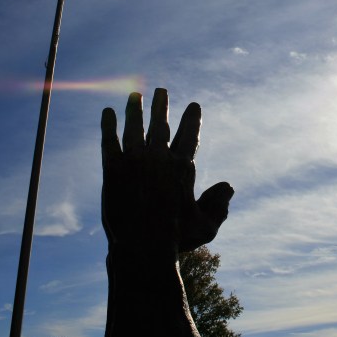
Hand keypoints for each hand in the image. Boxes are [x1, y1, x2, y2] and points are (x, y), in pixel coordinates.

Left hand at [101, 88, 233, 253]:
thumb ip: (219, 205)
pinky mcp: (112, 168)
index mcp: (182, 167)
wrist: (142, 246)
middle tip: (161, 90)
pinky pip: (109, 140)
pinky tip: (108, 112)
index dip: (191, 119)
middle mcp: (158, 157)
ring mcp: (134, 160)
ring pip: (135, 126)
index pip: (189, 135)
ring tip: (135, 95)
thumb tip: (229, 186)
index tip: (194, 105)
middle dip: (161, 105)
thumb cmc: (176, 239)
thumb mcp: (205, 226)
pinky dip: (108, 125)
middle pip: (160, 124)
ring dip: (135, 109)